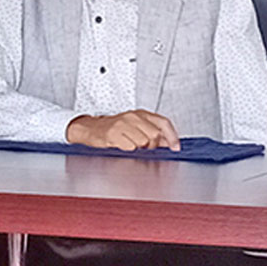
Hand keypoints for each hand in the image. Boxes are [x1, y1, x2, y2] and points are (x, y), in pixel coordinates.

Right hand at [66, 111, 180, 150]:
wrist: (91, 128)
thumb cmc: (114, 128)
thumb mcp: (135, 126)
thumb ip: (152, 132)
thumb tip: (168, 143)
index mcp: (141, 114)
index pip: (163, 123)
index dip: (172, 136)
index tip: (175, 148)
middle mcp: (133, 117)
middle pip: (155, 135)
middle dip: (153, 147)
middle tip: (146, 150)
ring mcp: (122, 124)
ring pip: (143, 142)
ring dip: (140, 150)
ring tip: (131, 147)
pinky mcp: (113, 134)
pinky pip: (129, 147)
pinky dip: (129, 151)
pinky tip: (123, 148)